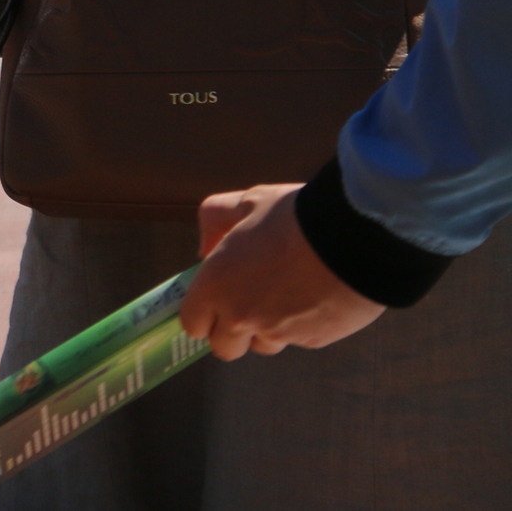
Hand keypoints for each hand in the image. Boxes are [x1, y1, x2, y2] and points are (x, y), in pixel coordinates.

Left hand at [180, 184, 386, 360]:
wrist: (356, 238)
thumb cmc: (295, 216)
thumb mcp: (246, 202)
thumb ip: (215, 221)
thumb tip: (205, 249)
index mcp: (216, 284)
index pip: (192, 323)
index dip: (202, 314)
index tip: (213, 301)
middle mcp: (242, 315)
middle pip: (225, 347)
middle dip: (231, 331)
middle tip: (246, 302)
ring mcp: (279, 332)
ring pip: (263, 345)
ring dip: (267, 330)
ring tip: (286, 294)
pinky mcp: (314, 340)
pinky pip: (298, 340)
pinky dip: (301, 325)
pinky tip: (314, 295)